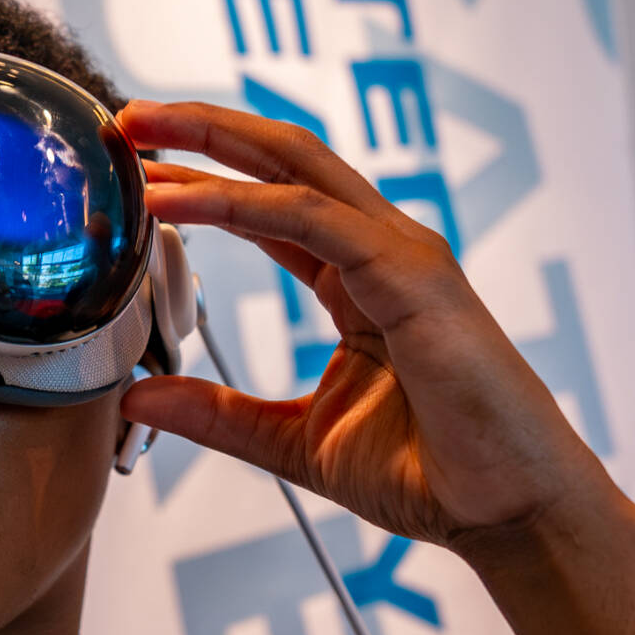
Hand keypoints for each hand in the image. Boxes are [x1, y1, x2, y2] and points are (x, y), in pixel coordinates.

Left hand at [116, 99, 617, 551]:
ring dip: (212, 143)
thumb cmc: (432, 472)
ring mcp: (404, 254)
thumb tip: (138, 395)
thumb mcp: (293, 441)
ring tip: (141, 134)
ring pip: (295, 169)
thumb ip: (218, 415)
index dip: (201, 179)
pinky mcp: (414, 276)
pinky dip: (240, 204)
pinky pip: (313, 220)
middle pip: (282, 159)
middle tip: (125, 119)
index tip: (134, 171)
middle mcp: (382, 249)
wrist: (510, 514)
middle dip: (201, 130)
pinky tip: (180, 203)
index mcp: (358, 277)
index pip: (269, 203)